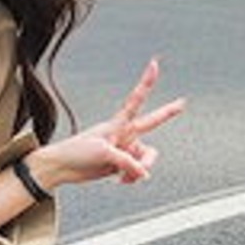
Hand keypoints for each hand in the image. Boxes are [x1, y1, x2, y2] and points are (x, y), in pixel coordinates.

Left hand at [34, 59, 184, 188]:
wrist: (63, 168)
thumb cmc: (77, 152)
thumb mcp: (104, 154)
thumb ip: (127, 162)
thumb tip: (143, 172)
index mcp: (118, 124)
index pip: (136, 100)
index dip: (146, 82)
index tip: (154, 64)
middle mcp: (124, 134)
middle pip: (152, 123)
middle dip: (167, 112)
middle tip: (182, 103)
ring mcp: (124, 149)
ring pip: (147, 158)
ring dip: (140, 169)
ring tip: (125, 177)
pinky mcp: (122, 164)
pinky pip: (138, 171)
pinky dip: (132, 178)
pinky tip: (120, 180)